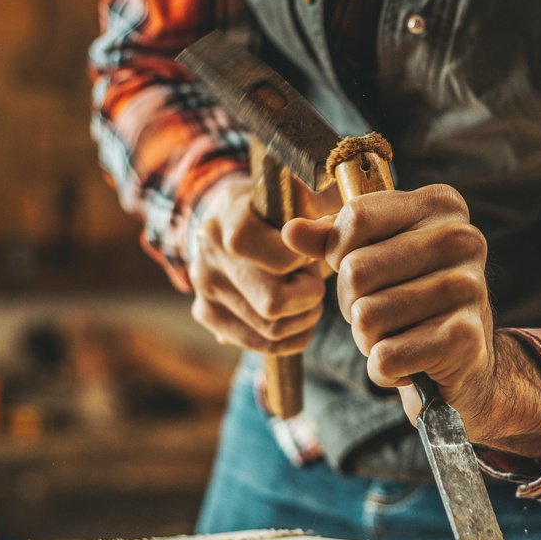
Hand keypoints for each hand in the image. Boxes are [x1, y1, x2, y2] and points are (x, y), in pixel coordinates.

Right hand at [185, 176, 329, 354]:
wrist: (233, 217)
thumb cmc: (278, 206)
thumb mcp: (301, 194)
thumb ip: (321, 208)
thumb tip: (337, 228)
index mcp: (231, 219)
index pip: (282, 260)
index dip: (310, 261)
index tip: (314, 251)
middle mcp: (209, 255)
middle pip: (274, 303)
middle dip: (308, 295)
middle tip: (312, 277)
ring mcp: (203, 288)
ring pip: (272, 329)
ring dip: (304, 317)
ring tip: (305, 293)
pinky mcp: (206, 314)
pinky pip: (263, 345)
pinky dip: (292, 337)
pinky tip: (297, 315)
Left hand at [283, 184, 496, 417]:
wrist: (464, 358)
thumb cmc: (410, 296)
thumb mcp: (375, 256)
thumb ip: (332, 240)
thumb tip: (291, 231)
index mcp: (439, 205)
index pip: (355, 216)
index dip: (339, 252)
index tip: (362, 270)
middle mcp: (460, 238)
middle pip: (355, 271)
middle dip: (351, 304)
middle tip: (379, 313)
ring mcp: (467, 286)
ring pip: (366, 317)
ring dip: (367, 339)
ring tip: (395, 336)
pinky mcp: (465, 337)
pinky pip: (386, 357)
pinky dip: (385, 369)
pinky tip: (408, 363)